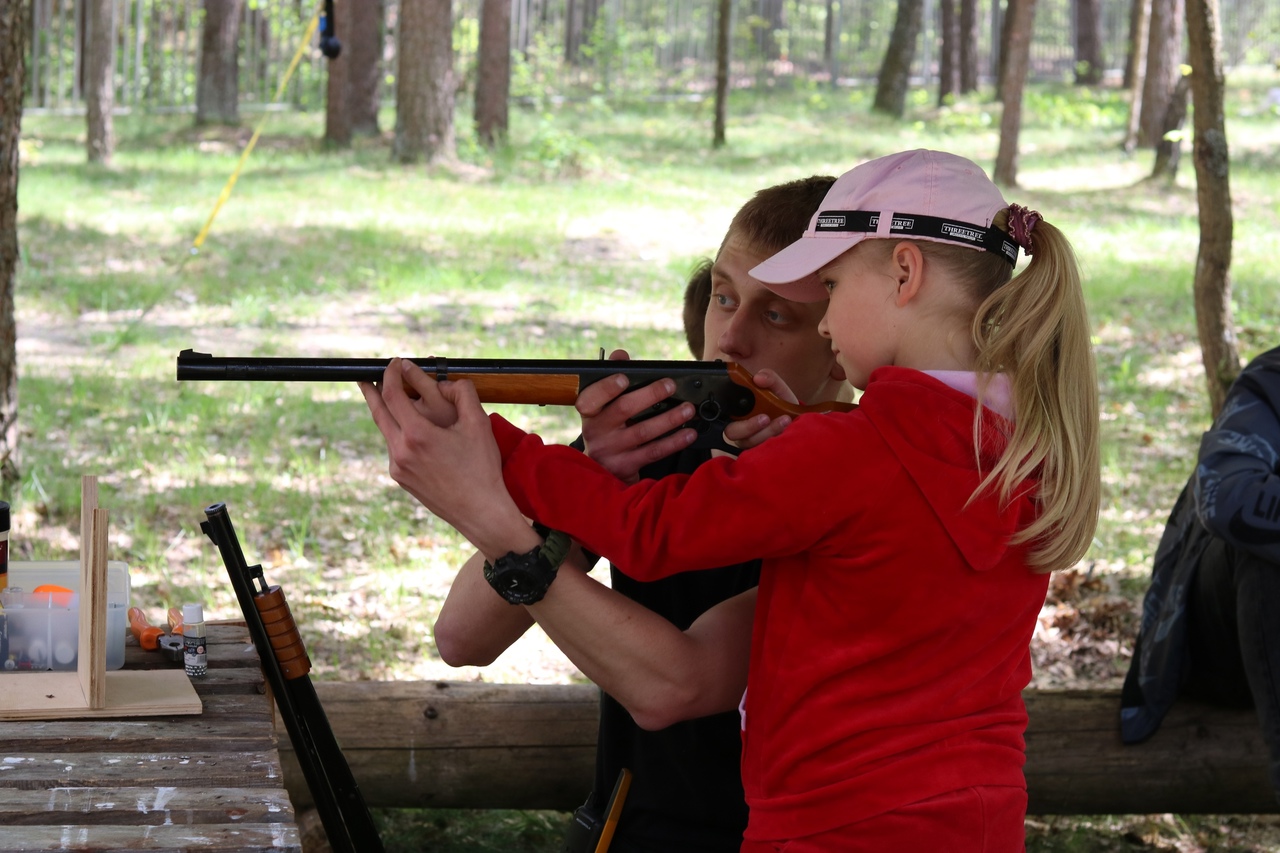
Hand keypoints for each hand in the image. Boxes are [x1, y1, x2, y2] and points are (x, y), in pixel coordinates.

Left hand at [360, 359, 533, 555]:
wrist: (480, 511)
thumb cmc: (482, 467)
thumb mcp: (478, 424)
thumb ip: (463, 393)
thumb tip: (448, 379)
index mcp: (417, 434)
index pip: (392, 394)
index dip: (391, 374)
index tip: (395, 364)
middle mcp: (401, 451)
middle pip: (377, 413)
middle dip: (370, 391)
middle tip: (364, 376)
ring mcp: (398, 468)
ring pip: (385, 432)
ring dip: (385, 413)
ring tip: (386, 400)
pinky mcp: (401, 479)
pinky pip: (394, 449)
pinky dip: (397, 433)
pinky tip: (406, 429)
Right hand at [577, 349, 696, 482]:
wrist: (601, 469)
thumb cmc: (606, 428)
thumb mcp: (602, 407)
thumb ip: (611, 378)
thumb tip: (620, 355)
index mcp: (590, 412)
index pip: (591, 397)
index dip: (606, 388)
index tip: (624, 378)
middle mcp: (596, 431)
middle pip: (623, 409)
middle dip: (650, 394)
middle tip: (670, 384)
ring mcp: (610, 451)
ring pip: (643, 432)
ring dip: (669, 419)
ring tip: (688, 409)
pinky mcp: (625, 467)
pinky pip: (653, 452)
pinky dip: (674, 442)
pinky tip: (689, 433)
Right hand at [721, 368, 796, 451]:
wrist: (796, 418)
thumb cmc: (779, 402)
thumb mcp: (776, 387)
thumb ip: (769, 378)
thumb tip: (758, 378)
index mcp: (736, 410)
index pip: (721, 413)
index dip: (721, 412)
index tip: (741, 405)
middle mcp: (739, 428)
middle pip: (732, 432)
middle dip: (748, 427)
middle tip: (765, 418)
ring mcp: (749, 442)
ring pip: (750, 442)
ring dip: (768, 431)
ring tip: (784, 420)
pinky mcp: (760, 451)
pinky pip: (763, 450)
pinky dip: (776, 439)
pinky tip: (787, 429)